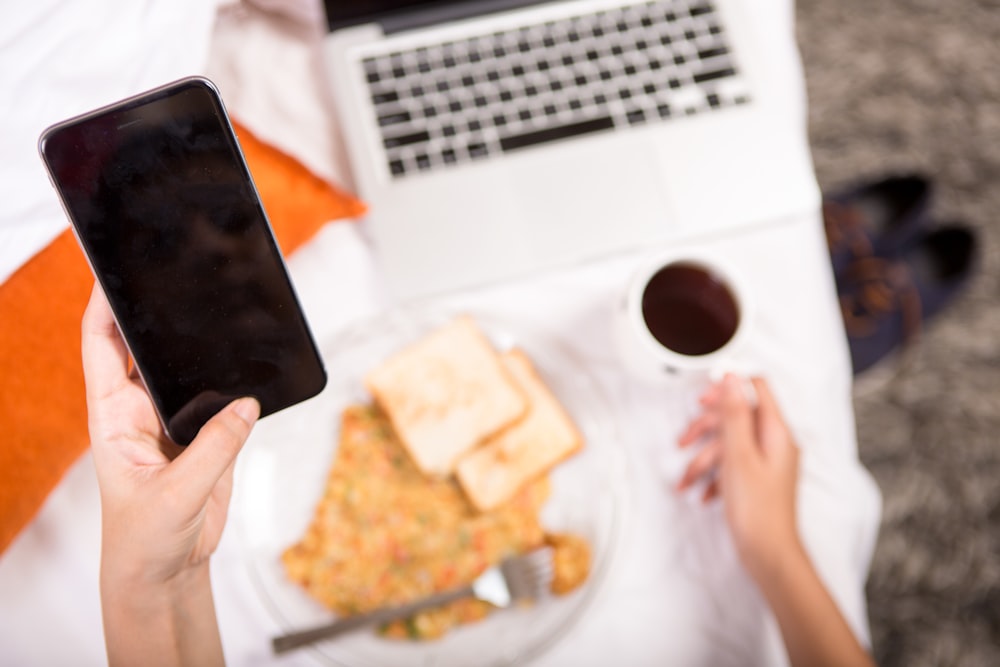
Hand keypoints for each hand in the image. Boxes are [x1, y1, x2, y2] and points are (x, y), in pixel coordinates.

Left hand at [82, 285, 258, 665]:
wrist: (168, 570)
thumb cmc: (147, 538)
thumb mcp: (175, 494)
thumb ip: (214, 448)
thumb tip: (246, 404)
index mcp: (113, 416)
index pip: (101, 347)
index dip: (103, 306)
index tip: (116, 271)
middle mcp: (140, 410)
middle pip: (147, 348)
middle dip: (164, 315)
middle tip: (185, 279)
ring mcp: (175, 421)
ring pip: (190, 371)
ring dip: (206, 351)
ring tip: (227, 320)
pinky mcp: (208, 435)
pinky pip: (225, 400)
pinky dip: (239, 385)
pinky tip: (254, 371)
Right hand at [677, 375, 874, 666]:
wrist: (769, 555)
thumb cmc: (757, 509)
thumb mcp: (738, 455)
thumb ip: (734, 414)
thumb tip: (732, 377)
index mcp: (776, 431)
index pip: (756, 388)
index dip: (727, 389)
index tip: (702, 400)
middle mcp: (775, 442)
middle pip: (736, 417)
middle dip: (705, 430)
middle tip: (682, 441)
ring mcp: (767, 462)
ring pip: (728, 445)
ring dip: (703, 461)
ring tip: (685, 482)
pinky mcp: (757, 480)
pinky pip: (731, 466)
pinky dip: (714, 477)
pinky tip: (703, 495)